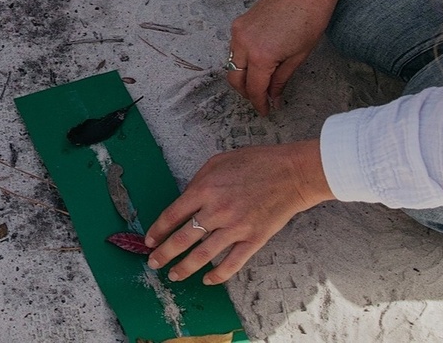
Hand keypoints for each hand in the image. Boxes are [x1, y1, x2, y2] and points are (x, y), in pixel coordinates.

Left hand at [144, 140, 332, 283]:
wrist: (292, 172)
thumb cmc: (257, 162)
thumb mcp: (218, 162)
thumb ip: (198, 181)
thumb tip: (185, 200)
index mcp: (204, 189)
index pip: (172, 215)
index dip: (158, 230)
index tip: (150, 241)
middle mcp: (216, 211)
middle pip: (182, 239)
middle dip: (164, 254)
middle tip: (154, 263)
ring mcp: (235, 228)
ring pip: (203, 256)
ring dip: (185, 268)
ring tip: (174, 275)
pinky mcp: (254, 240)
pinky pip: (231, 264)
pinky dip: (217, 276)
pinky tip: (207, 280)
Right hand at [227, 0, 342, 115]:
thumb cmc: (310, 19)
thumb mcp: (299, 56)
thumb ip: (281, 80)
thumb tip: (273, 98)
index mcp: (261, 55)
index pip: (253, 88)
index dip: (259, 103)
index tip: (265, 111)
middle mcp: (243, 43)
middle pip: (234, 78)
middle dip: (245, 92)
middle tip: (261, 99)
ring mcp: (238, 31)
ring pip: (232, 63)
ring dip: (242, 76)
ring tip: (260, 82)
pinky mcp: (240, 22)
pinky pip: (235, 48)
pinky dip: (243, 60)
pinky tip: (258, 63)